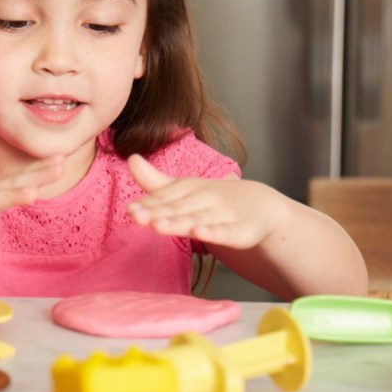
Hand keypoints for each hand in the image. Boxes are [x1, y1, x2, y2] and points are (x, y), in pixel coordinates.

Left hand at [126, 154, 284, 248]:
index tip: (130, 210)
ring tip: (157, 225)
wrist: (260, 206)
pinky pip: (226, 232)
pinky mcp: (241, 230)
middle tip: (136, 216)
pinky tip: (200, 233)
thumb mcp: (184, 190)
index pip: (167, 196)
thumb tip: (131, 158)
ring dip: (178, 222)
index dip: (148, 203)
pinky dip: (214, 232)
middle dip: (157, 212)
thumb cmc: (213, 199)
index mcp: (191, 188)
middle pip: (178, 207)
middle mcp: (207, 198)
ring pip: (198, 219)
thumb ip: (155, 181)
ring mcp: (225, 213)